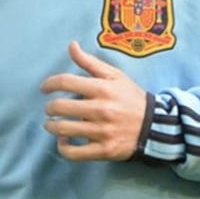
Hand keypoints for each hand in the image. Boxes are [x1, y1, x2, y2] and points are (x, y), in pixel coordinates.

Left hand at [40, 41, 147, 160]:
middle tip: (50, 109)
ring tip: (52, 124)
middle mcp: (101, 109)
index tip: (44, 89)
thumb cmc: (130, 98)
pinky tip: (64, 141)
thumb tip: (71, 45)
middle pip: (60, 107)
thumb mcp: (114, 76)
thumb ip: (90, 62)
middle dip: (49, 108)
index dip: (49, 84)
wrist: (155, 126)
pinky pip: (75, 153)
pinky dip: (63, 148)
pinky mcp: (104, 150)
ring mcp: (102, 131)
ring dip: (51, 127)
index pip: (65, 82)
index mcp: (102, 89)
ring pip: (64, 130)